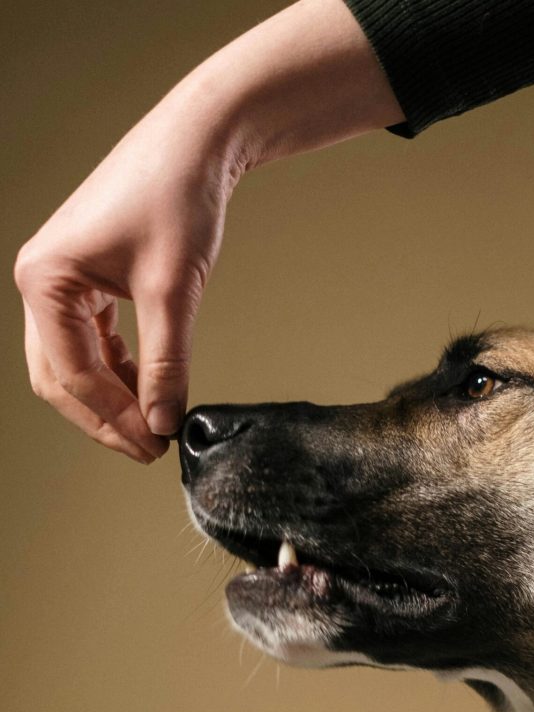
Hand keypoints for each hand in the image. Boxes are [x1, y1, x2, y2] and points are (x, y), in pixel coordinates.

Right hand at [15, 97, 234, 460]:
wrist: (196, 144)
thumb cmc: (176, 198)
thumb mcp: (172, 291)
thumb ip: (167, 363)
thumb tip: (164, 421)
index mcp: (45, 280)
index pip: (72, 374)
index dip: (114, 418)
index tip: (153, 446)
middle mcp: (42, 281)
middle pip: (61, 376)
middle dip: (105, 417)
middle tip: (149, 449)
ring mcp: (62, 281)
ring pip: (76, 363)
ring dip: (112, 398)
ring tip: (154, 427)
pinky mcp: (88, 280)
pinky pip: (95, 342)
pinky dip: (120, 370)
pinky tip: (150, 389)